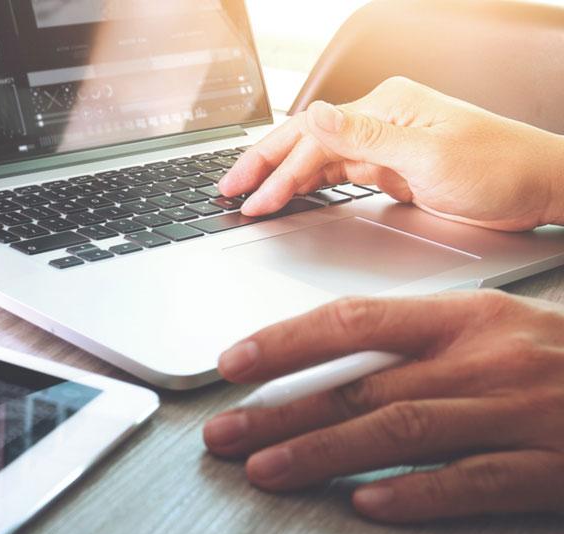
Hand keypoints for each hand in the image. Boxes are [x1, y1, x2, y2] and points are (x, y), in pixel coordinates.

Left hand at [202, 290, 563, 522]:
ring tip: (264, 471)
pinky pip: (475, 481)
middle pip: (363, 384)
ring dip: (322, 452)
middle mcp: (486, 359)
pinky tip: (366, 504)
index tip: (231, 363)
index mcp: (467, 317)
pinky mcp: (552, 466)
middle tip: (220, 433)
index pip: (355, 321)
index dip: (285, 342)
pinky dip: (417, 492)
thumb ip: (419, 343)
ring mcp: (519, 412)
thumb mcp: (495, 330)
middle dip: (281, 410)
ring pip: (401, 430)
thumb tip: (329, 360)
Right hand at [221, 76, 563, 230]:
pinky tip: (289, 196)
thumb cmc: (503, 170)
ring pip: (318, 159)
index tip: (248, 198)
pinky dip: (309, 185)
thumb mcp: (432, 158)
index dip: (275, 169)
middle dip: (263, 166)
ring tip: (248, 199)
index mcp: (387, 107)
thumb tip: (315, 114)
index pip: (313, 135)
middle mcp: (382, 119)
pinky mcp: (393, 166)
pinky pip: (338, 173)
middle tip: (227, 191)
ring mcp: (386, 143)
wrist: (546, 187)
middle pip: (306, 141)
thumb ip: (367, 137)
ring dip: (282, 179)